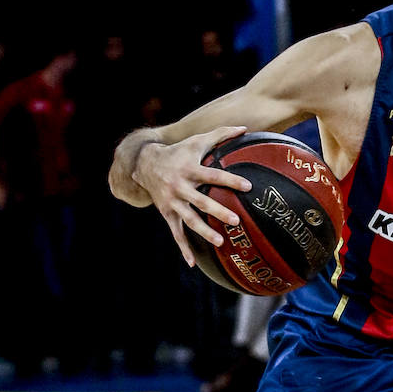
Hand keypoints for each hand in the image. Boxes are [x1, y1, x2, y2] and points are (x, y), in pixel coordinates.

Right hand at [132, 126, 250, 264]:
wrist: (144, 164)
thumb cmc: (179, 152)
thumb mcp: (196, 141)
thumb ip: (221, 134)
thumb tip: (245, 128)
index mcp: (190, 169)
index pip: (213, 174)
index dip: (230, 179)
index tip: (247, 186)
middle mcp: (180, 186)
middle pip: (201, 200)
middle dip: (217, 211)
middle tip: (236, 220)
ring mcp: (172, 202)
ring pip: (189, 219)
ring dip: (204, 232)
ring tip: (221, 242)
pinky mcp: (166, 213)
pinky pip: (175, 233)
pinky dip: (183, 248)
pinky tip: (192, 263)